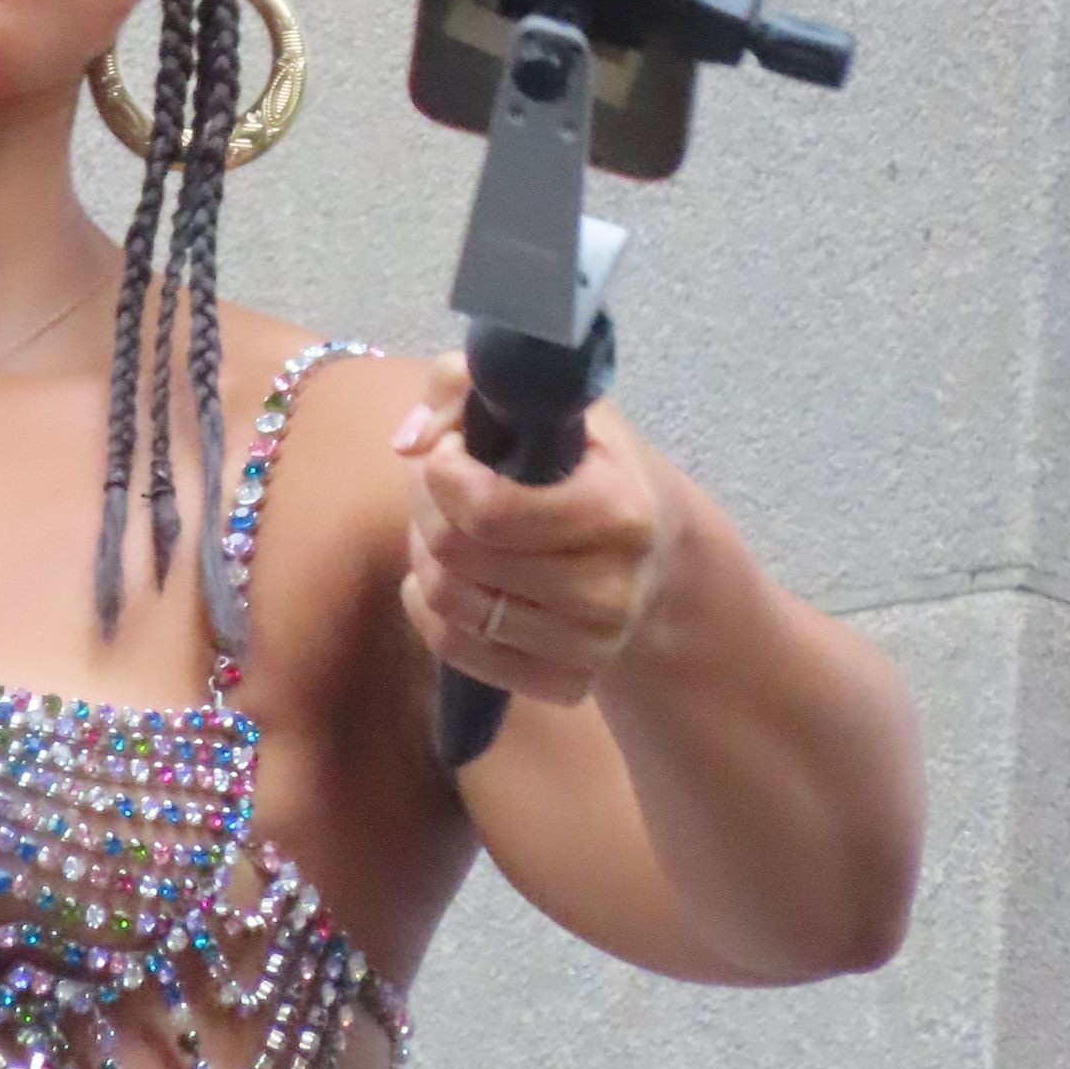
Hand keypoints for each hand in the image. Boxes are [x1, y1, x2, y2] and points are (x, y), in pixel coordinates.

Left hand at [391, 349, 675, 704]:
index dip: (442, 470)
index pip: (488, 508)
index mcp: (618, 510)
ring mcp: (593, 645)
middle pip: (455, 552)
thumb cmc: (590, 463)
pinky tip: (451, 574)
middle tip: (438, 484)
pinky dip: (429, 609)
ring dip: (424, 555)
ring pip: (448, 602)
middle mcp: (612, 588)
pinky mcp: (568, 682)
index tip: (451, 450)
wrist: (659, 552)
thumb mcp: (547, 402)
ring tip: (446, 524)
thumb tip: (410, 443)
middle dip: (425, 505)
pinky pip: (456, 650)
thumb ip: (465, 385)